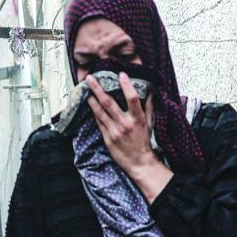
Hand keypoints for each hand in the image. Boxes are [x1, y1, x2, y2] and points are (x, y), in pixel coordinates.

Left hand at [86, 72, 173, 203]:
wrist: (139, 162)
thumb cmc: (145, 142)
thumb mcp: (150, 123)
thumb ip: (149, 107)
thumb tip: (151, 92)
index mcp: (137, 119)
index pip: (132, 98)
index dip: (127, 85)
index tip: (121, 74)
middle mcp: (125, 124)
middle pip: (109, 102)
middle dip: (98, 88)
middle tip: (90, 78)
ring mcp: (114, 131)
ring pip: (100, 112)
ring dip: (91, 99)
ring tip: (85, 89)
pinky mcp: (107, 138)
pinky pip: (99, 122)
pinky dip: (94, 112)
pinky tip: (89, 104)